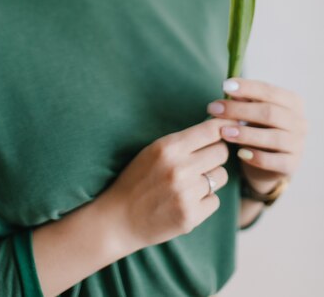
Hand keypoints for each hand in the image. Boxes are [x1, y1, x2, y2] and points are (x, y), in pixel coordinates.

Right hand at [101, 117, 238, 251]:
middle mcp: (179, 168)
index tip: (226, 130)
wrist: (119, 218)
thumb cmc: (137, 179)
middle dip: (216, 154)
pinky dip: (205, 201)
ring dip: (211, 179)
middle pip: (222, 152)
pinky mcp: (191, 216)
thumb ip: (183, 141)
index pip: (211, 130)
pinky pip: (214, 200)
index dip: (222, 129)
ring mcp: (186, 193)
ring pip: (221, 176)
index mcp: (168, 147)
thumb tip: (217, 128)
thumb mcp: (153, 151)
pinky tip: (186, 201)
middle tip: (204, 160)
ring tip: (191, 183)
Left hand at [206, 78, 307, 193]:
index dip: (247, 87)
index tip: (225, 85)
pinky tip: (240, 153)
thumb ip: (244, 99)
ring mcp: (298, 144)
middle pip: (269, 112)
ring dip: (245, 133)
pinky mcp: (291, 165)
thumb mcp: (252, 111)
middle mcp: (299, 122)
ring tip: (223, 132)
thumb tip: (229, 89)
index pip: (269, 91)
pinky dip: (256, 156)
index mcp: (292, 102)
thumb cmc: (259, 128)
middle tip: (214, 109)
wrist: (269, 163)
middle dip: (239, 110)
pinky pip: (273, 161)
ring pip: (273, 137)